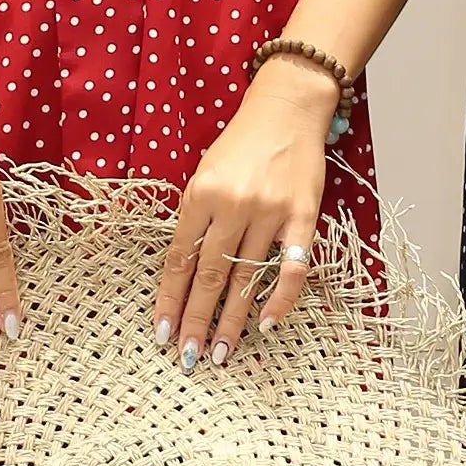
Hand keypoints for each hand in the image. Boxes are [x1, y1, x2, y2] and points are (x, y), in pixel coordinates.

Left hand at [153, 58, 333, 368]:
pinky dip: (281, 299)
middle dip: (196, 320)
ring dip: (232, 320)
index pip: (179, 259)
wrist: (288, 108)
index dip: (170, 300)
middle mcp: (234, 204)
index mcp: (202, 193)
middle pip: (209, 275)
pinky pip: (291, 267)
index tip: (162, 333)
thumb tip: (184, 272)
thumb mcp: (206, 172)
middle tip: (187, 357)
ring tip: (219, 352)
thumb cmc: (242, 142)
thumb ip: (196, 216)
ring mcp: (270, 211)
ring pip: (246, 277)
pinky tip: (268, 324)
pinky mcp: (303, 215)